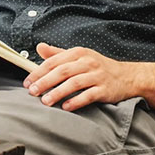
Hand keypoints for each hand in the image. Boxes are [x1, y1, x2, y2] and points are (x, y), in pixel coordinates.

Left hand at [21, 42, 154, 112]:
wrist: (127, 76)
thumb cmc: (98, 67)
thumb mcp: (79, 57)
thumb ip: (58, 53)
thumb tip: (39, 47)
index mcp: (78, 53)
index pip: (54, 61)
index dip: (39, 71)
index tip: (27, 82)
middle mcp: (87, 62)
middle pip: (62, 71)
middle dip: (45, 82)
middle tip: (32, 92)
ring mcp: (97, 75)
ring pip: (74, 83)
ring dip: (58, 92)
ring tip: (45, 101)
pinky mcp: (105, 89)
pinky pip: (88, 95)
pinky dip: (76, 101)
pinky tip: (66, 107)